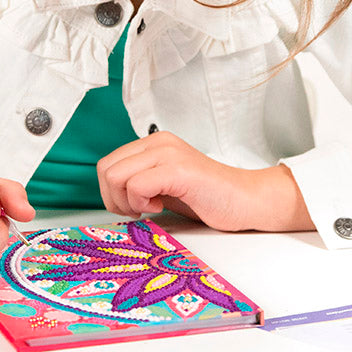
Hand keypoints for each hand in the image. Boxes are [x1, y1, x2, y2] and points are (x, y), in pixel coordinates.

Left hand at [96, 132, 313, 232]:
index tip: (132, 205)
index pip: (107, 163)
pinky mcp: (178, 169)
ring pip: (116, 176)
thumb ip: (138, 180)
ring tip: (152, 207)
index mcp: (153, 142)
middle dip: (114, 199)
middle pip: (106, 169)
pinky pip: (136, 186)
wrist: (246, 199)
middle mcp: (158, 142)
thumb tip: (110, 193)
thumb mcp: (164, 183)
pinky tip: (161, 206)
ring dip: (128, 202)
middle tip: (139, 210)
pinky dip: (142, 203)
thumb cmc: (207, 196)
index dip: (111, 192)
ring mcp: (168, 153)